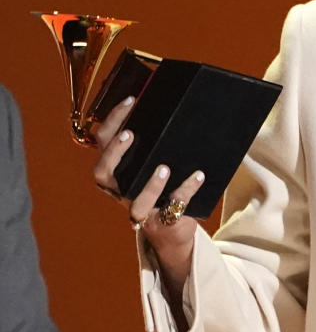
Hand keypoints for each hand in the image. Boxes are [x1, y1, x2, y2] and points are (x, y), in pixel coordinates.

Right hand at [92, 96, 203, 295]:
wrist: (172, 230)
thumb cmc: (162, 189)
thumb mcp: (153, 165)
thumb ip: (155, 146)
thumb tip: (175, 106)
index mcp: (115, 172)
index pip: (102, 142)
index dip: (112, 121)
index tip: (131, 101)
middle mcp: (119, 191)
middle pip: (103, 173)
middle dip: (114, 153)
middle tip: (130, 134)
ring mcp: (138, 210)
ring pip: (136, 203)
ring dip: (150, 185)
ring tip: (164, 167)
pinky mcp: (161, 222)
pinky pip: (173, 208)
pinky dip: (186, 190)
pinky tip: (198, 175)